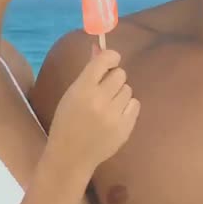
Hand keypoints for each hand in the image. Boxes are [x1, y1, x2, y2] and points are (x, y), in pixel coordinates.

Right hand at [47, 46, 140, 168]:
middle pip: (120, 74)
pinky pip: (135, 104)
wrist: (71, 156)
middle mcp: (100, 101)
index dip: (110, 57)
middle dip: (113, 78)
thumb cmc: (67, 121)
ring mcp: (114, 116)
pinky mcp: (125, 128)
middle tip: (105, 89)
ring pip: (128, 89)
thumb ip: (88, 71)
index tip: (110, 60)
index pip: (105, 61)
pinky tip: (115, 115)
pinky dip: (127, 107)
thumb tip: (99, 47)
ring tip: (107, 106)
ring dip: (119, 94)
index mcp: (82, 90)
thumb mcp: (72, 94)